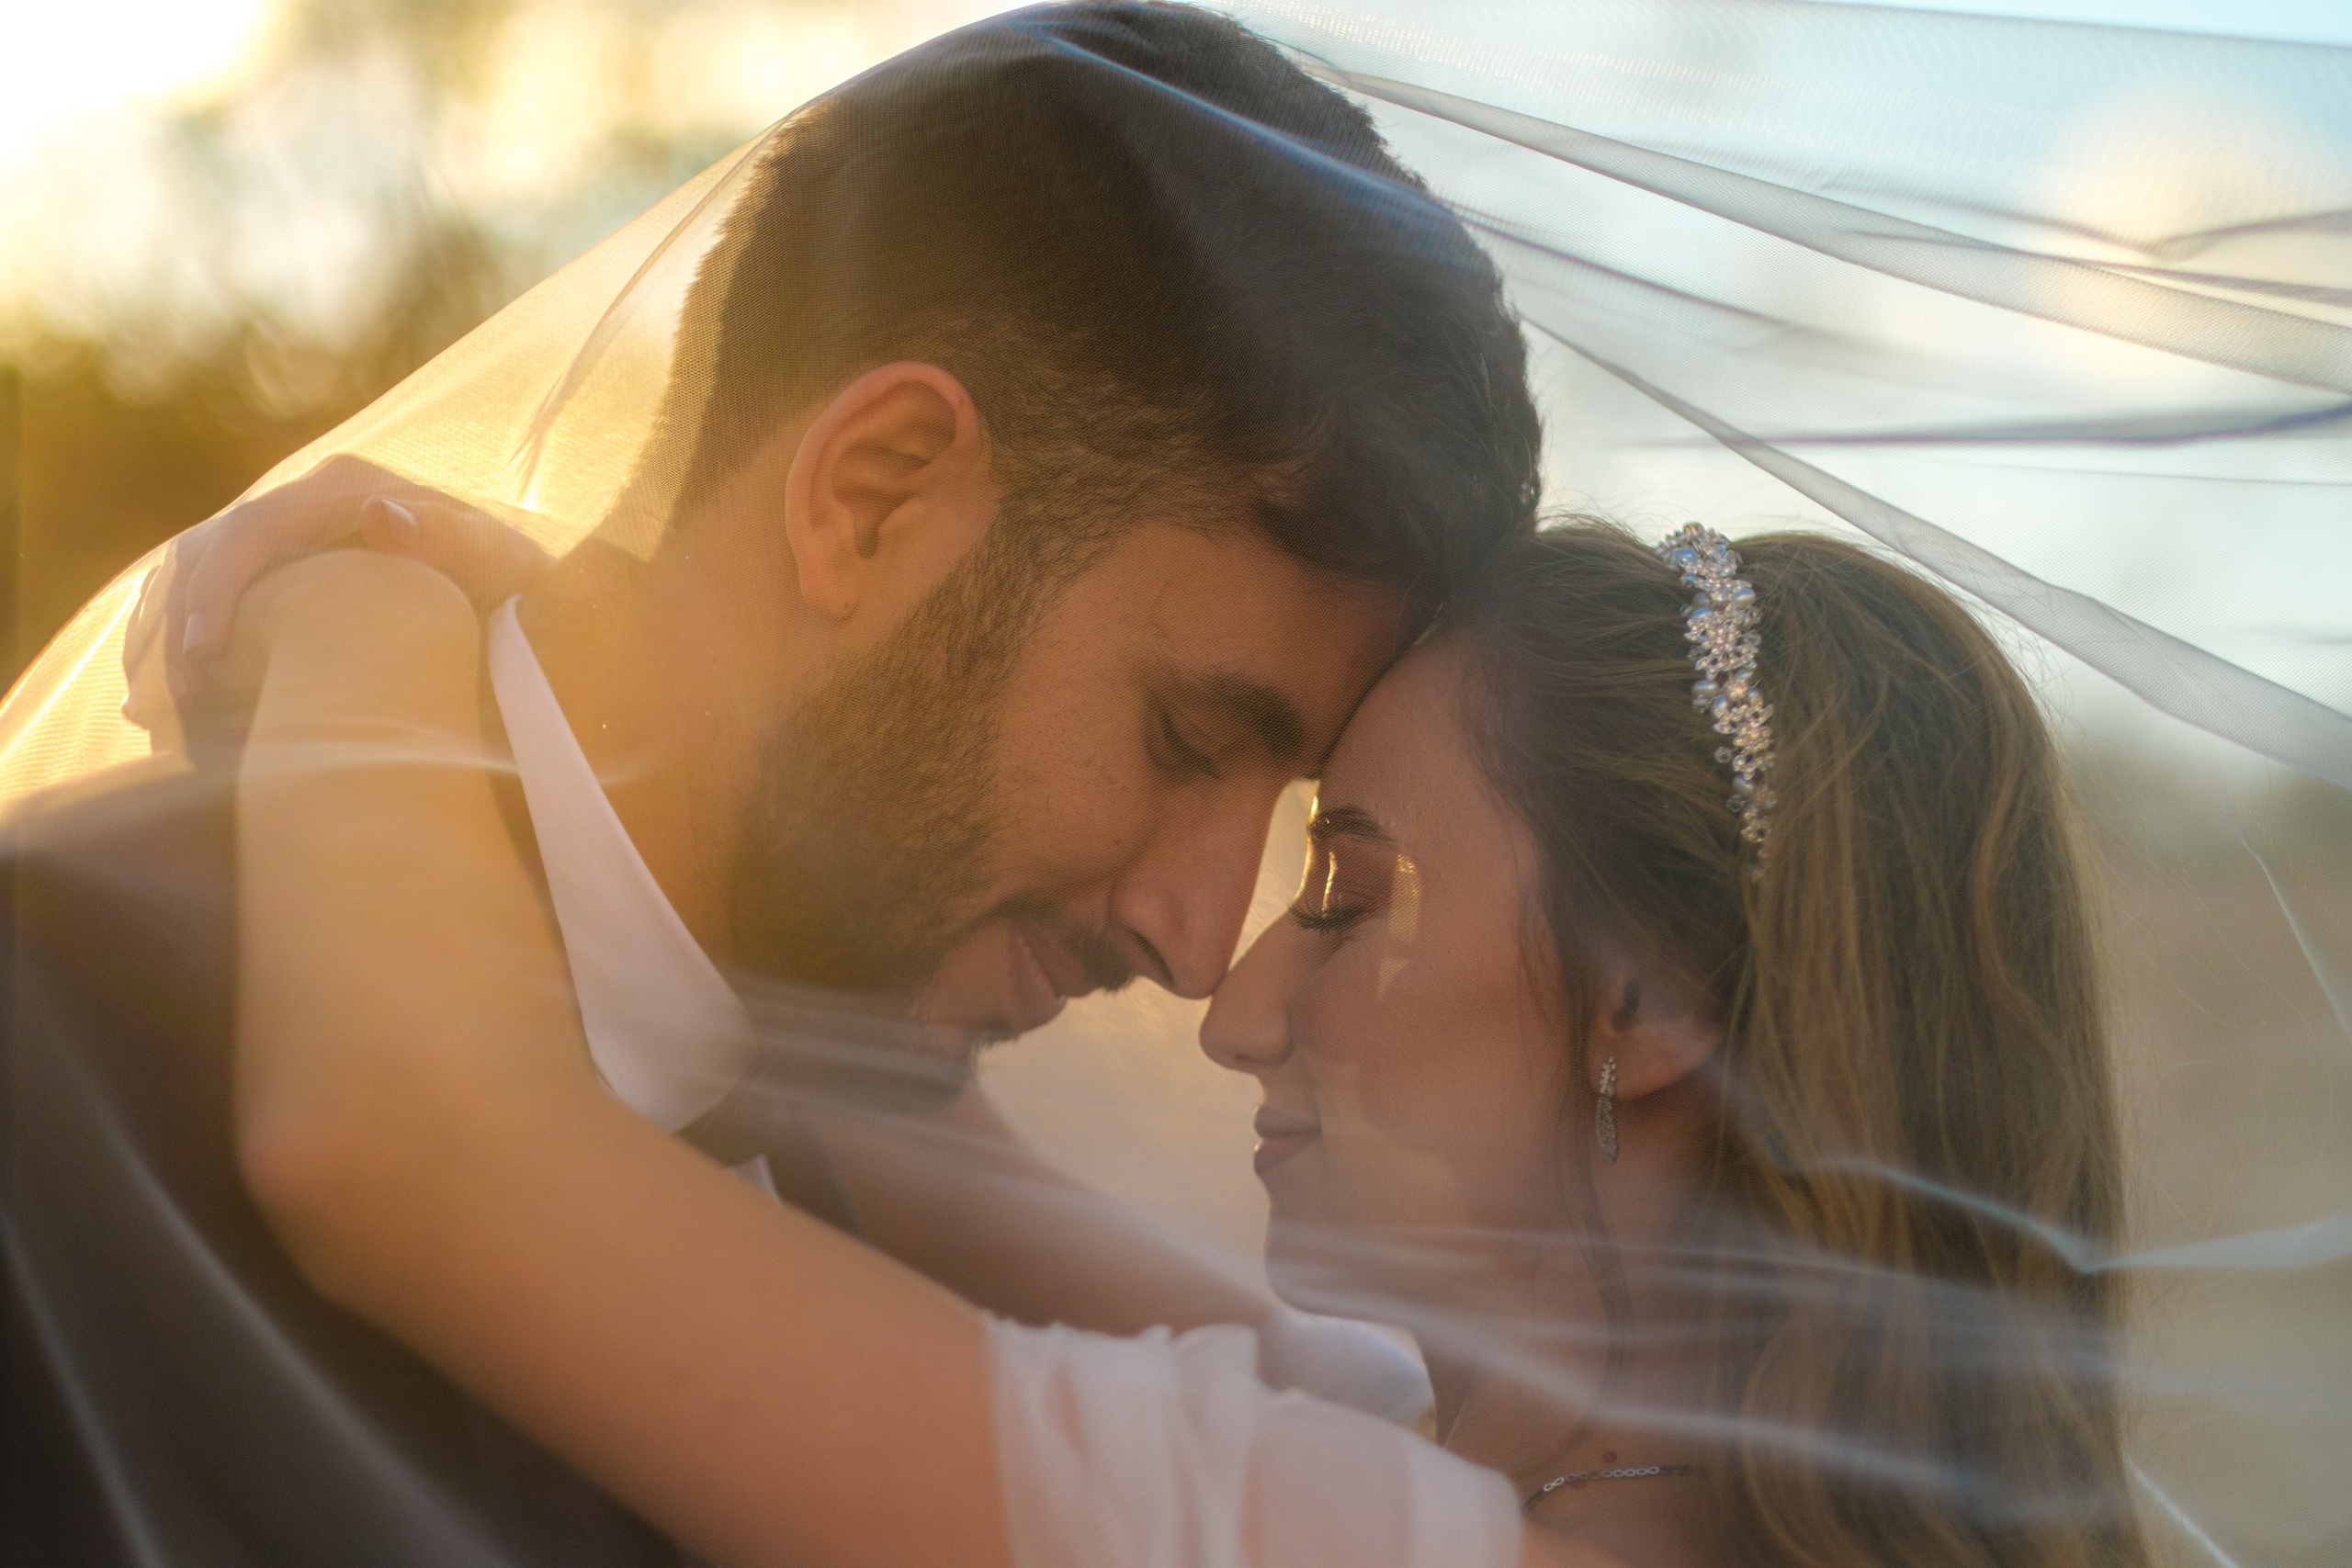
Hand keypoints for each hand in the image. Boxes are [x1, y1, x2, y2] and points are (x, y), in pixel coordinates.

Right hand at [122, 454, 554, 735]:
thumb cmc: (518, 586)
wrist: (523, 600)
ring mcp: (290, 534)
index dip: (218, 587)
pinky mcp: (282, 570)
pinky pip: (212, 596)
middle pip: (209, 548)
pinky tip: (173, 701)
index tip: (207, 654)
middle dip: (182, 620)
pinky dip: (184, 641)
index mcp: (350, 487)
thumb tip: (378, 515)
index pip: (255, 527)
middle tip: (182, 699)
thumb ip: (455, 541)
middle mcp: (309, 499)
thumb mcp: (505, 567)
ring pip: (196, 571)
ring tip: (169, 708)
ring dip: (172, 635)